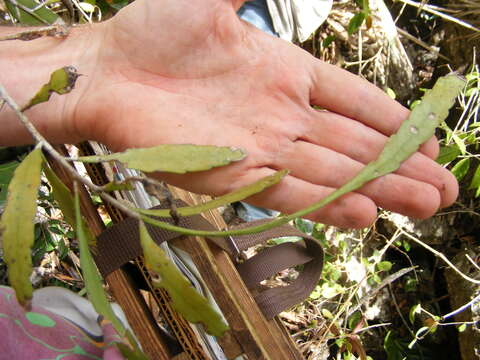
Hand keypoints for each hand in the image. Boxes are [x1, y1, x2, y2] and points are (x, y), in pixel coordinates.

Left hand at [54, 0, 459, 226]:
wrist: (105, 71)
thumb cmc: (153, 32)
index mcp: (286, 73)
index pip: (355, 102)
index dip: (394, 123)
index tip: (430, 140)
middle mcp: (281, 116)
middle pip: (354, 146)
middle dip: (402, 168)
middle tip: (446, 189)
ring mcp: (260, 147)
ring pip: (332, 173)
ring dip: (380, 190)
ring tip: (425, 205)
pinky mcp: (232, 174)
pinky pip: (289, 191)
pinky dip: (326, 203)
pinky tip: (365, 212)